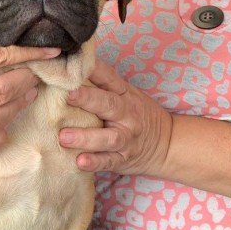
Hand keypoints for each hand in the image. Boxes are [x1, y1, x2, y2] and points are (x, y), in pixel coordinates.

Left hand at [59, 58, 172, 174]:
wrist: (167, 143)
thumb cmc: (136, 114)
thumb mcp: (125, 94)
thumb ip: (100, 84)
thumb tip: (70, 69)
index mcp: (124, 94)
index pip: (109, 78)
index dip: (92, 70)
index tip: (73, 67)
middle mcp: (127, 115)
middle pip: (109, 104)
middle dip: (88, 99)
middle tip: (67, 96)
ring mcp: (126, 138)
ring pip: (107, 138)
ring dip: (85, 137)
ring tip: (63, 137)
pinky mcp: (123, 159)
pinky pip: (108, 162)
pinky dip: (95, 162)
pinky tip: (80, 162)